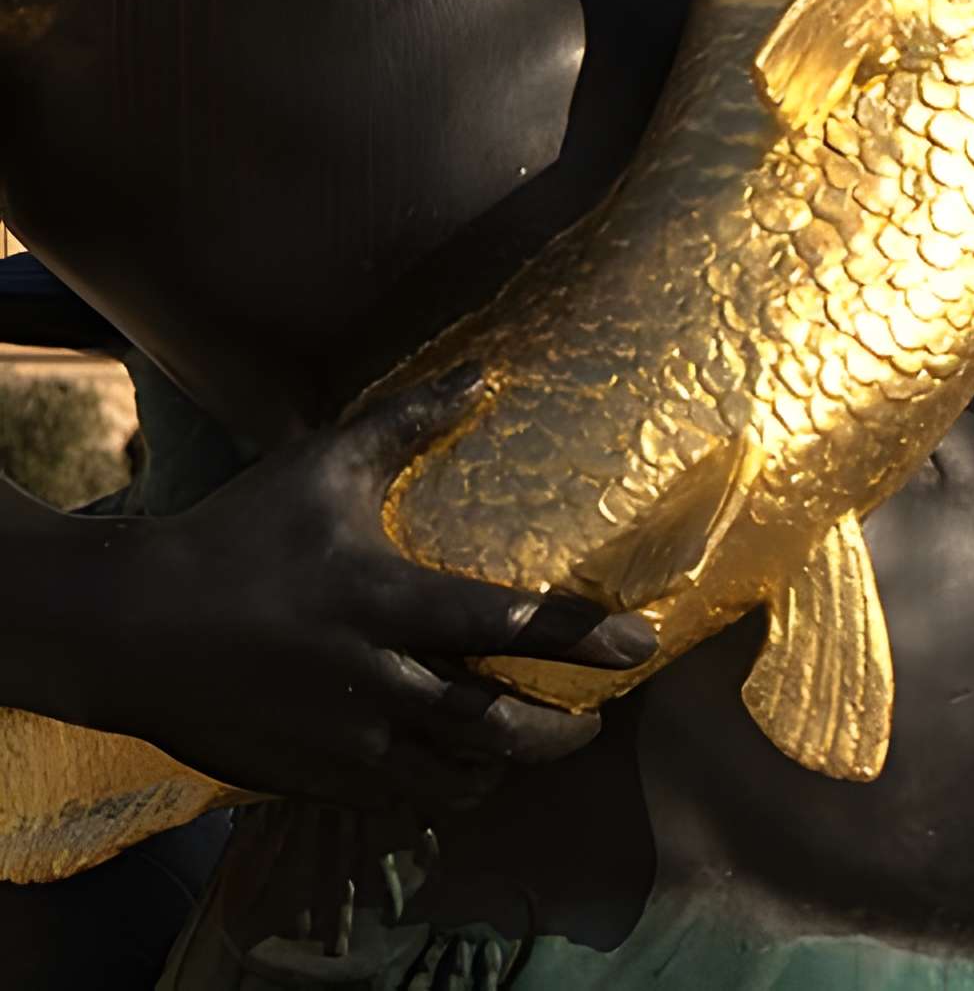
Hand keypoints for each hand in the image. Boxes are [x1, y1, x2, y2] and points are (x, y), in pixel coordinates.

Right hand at [52, 368, 652, 814]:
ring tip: (531, 745)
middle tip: (595, 719)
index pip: (508, 626)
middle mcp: (376, 683)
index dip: (583, 639)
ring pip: (454, 779)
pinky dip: (441, 789)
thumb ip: (408, 423)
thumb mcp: (322, 465)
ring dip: (505, 768)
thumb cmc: (235, 534)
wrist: (131, 626)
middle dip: (561, 733)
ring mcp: (344, 743)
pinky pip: (399, 801)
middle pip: (497, 729)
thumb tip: (483, 374)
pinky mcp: (311, 779)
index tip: (641, 646)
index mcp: (385, 602)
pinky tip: (454, 768)